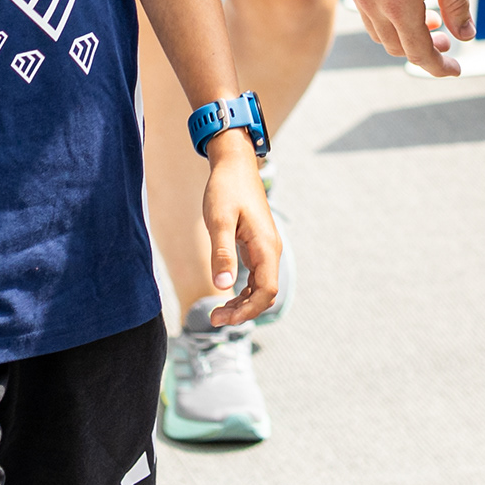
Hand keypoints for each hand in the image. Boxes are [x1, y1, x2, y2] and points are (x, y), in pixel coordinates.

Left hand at [197, 139, 282, 329]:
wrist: (234, 165)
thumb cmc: (225, 189)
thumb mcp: (218, 220)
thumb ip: (221, 253)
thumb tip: (222, 286)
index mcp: (265, 246)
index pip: (267, 291)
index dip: (248, 310)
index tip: (223, 319)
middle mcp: (270, 250)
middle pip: (266, 294)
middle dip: (243, 311)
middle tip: (214, 319)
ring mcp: (265, 249)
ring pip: (261, 288)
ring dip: (242, 304)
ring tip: (217, 312)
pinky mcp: (256, 246)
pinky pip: (255, 277)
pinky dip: (242, 292)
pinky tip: (225, 296)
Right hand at [340, 0, 472, 79]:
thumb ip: (457, 2)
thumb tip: (465, 35)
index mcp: (399, 4)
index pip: (419, 53)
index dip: (439, 67)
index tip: (455, 69)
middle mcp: (372, 3)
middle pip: (397, 47)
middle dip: (424, 50)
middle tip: (446, 38)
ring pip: (379, 31)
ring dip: (404, 33)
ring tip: (429, 15)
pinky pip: (367, 9)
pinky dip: (388, 14)